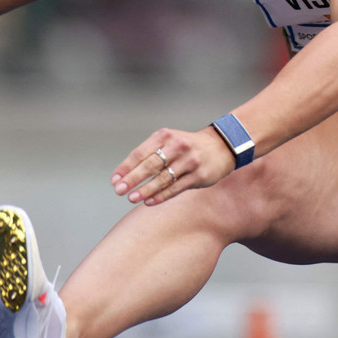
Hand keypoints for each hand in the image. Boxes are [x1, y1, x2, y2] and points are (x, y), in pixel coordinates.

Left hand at [111, 127, 235, 204]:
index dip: (126, 167)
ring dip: (145, 190)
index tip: (115, 180)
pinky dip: (161, 196)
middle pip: (150, 165)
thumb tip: (125, 175)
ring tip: (131, 198)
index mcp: (166, 136)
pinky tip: (149, 202)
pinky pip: (176, 188)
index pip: (140, 153)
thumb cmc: (189, 147)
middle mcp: (177, 146)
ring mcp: (189, 161)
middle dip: (132, 179)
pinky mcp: (199, 175)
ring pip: (162, 178)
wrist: (222, 146)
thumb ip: (151, 154)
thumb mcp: (170, 141)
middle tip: (119, 190)